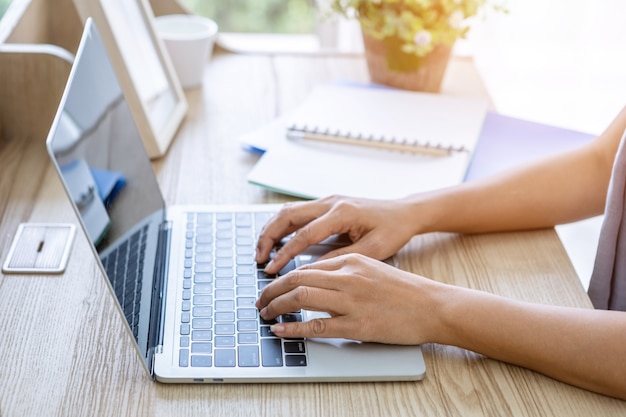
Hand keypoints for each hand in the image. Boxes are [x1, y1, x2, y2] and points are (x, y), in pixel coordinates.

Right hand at [255, 195, 416, 274]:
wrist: (404, 212)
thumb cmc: (393, 230)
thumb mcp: (372, 250)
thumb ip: (341, 259)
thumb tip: (312, 273)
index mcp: (342, 213)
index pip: (304, 234)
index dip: (285, 254)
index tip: (272, 270)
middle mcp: (331, 202)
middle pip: (288, 215)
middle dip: (268, 237)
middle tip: (258, 259)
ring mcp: (327, 200)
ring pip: (288, 211)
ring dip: (272, 230)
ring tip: (261, 252)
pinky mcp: (326, 204)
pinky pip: (297, 212)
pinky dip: (282, 226)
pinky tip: (276, 242)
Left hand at [255, 253, 441, 344]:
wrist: (432, 306)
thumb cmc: (404, 290)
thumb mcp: (373, 268)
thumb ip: (345, 271)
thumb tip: (316, 280)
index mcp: (351, 261)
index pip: (306, 267)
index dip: (282, 278)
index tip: (271, 287)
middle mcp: (348, 277)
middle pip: (297, 279)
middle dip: (272, 290)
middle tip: (260, 302)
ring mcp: (352, 301)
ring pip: (301, 297)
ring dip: (277, 306)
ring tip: (266, 315)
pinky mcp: (358, 325)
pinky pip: (317, 325)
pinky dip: (294, 328)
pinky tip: (281, 331)